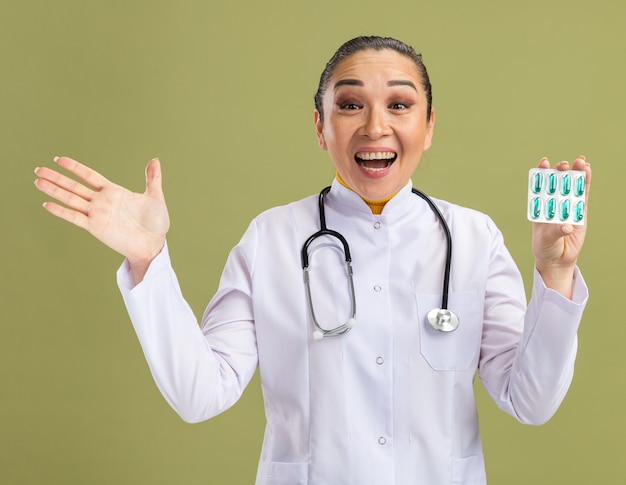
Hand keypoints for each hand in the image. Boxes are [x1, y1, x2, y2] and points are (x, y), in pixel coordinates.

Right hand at [35, 156, 169, 282]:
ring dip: (54, 191)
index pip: (89, 176)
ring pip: (71, 199)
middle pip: (74, 186)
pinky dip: (61, 211)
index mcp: (114, 192)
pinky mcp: (95, 227)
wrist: (154, 244)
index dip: (75, 168)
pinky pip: (75, 217)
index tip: (59, 159)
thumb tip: (155, 159)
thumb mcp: (155, 196)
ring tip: (37, 181)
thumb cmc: (156, 223)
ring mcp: (97, 214)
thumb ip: (152, 178)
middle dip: (56, 178)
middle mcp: (102, 202)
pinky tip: (46, 205)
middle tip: (38, 169)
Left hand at [532, 155, 591, 297]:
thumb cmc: (545, 247)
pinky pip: (583, 196)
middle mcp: (553, 203)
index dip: (541, 173)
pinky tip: (588, 171)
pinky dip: (585, 184)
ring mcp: (567, 206)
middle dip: (560, 172)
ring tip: (580, 161)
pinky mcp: (580, 212)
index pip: (539, 186)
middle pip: (556, 183)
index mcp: (539, 206)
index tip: (543, 162)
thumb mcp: (546, 239)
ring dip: (576, 173)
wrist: (557, 259)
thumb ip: (555, 232)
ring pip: (572, 187)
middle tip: (564, 164)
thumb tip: (567, 227)